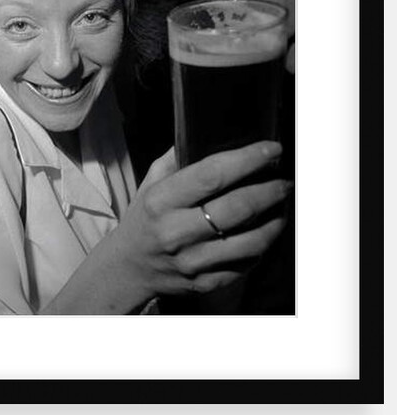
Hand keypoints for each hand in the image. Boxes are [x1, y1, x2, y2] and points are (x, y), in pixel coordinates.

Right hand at [110, 141, 290, 302]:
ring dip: (275, 221)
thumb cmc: (144, 219)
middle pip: (237, 208)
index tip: (272, 150)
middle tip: (285, 181)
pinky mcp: (206, 283)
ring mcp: (192, 261)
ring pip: (250, 241)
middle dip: (270, 190)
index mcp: (160, 201)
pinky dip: (263, 246)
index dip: (248, 160)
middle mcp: (175, 232)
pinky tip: (265, 232)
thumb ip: (177, 159)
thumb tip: (205, 131)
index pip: (211, 175)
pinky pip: (247, 264)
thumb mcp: (150, 183)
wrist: (129, 268)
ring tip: (282, 207)